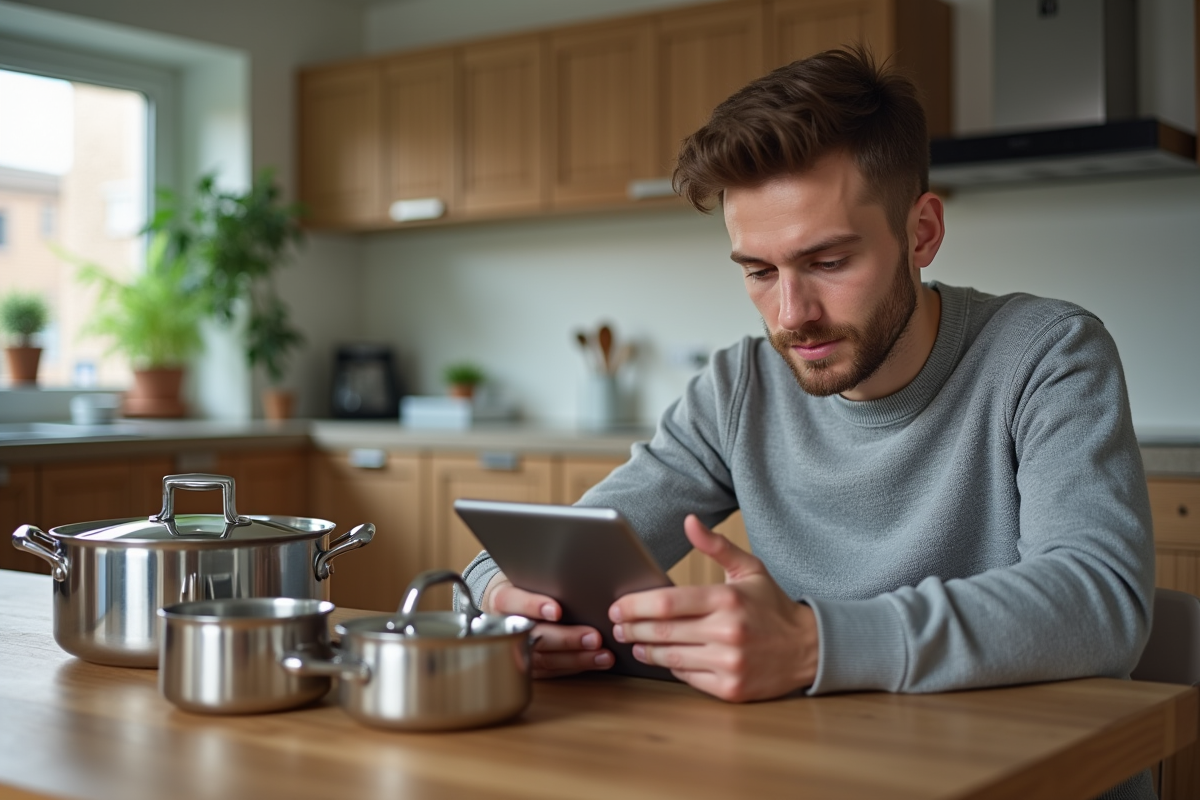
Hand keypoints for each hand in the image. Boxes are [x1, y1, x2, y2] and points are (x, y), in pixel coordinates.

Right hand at [482, 571, 613, 678]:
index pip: (512, 602)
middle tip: (593, 637)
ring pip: (545, 659)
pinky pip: (552, 671)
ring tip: (602, 654)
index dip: (533, 606)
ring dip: (577, 658)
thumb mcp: (528, 577)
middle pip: (534, 636)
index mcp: (502, 600)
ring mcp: (515, 650)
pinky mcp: (528, 666)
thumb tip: (578, 579)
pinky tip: (596, 661)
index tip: (556, 610)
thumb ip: (545, 580)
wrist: (508, 606)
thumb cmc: (526, 588)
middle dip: (566, 639)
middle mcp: (505, 627)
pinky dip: (577, 667)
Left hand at [608, 514, 818, 701]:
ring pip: (671, 658)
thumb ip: (716, 546)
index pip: (667, 602)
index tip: (618, 605)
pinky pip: (688, 677)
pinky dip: (671, 668)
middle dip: (632, 628)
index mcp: (727, 599)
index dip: (635, 605)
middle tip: (616, 625)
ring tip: (633, 641)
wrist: (808, 648)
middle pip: (663, 631)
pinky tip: (662, 657)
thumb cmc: (772, 606)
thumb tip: (689, 521)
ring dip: (645, 649)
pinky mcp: (731, 689)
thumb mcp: (750, 569)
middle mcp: (728, 632)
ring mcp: (729, 663)